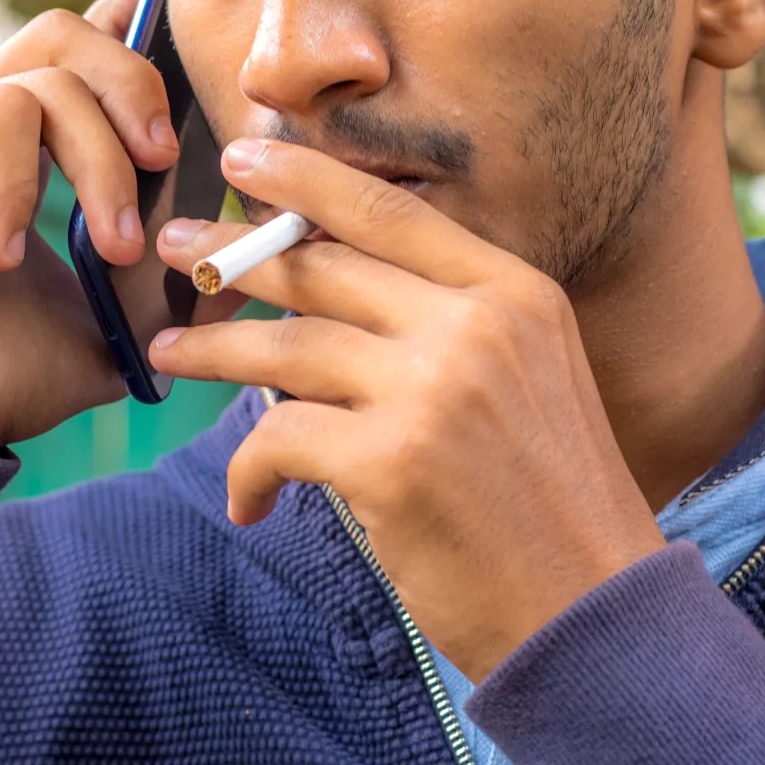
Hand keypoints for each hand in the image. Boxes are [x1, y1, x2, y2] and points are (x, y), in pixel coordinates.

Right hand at [0, 0, 172, 452]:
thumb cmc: (10, 374)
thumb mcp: (125, 319)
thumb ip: (182, 275)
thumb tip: (258, 250)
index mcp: (27, 149)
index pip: (86, 53)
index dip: (139, 32)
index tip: (195, 65)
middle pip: (73, 33)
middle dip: (138, 86)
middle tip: (165, 161)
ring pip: (52, 74)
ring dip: (102, 161)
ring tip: (110, 246)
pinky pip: (3, 111)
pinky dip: (24, 183)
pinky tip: (7, 253)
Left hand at [146, 139, 666, 678]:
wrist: (595, 611)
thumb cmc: (552, 505)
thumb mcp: (527, 378)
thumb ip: (451, 324)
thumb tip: (334, 293)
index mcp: (513, 292)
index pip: (388, 210)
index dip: (306, 177)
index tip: (245, 154)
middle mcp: (474, 325)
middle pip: (323, 268)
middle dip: (234, 255)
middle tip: (176, 249)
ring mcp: (431, 389)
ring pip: (286, 347)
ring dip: (215, 351)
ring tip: (169, 353)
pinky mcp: (389, 461)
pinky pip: (278, 439)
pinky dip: (248, 469)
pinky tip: (248, 500)